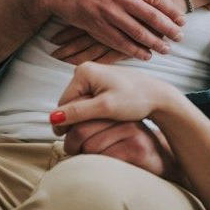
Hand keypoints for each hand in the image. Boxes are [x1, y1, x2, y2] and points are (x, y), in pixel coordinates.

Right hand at [36, 0, 183, 60]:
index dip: (171, 11)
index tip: (182, 20)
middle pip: (151, 17)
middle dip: (168, 29)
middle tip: (180, 38)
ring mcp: (108, 13)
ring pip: (137, 32)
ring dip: (154, 43)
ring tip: (166, 50)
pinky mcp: (97, 26)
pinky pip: (120, 42)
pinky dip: (134, 50)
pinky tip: (144, 55)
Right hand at [53, 62, 181, 129]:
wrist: (158, 96)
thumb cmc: (135, 100)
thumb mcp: (106, 108)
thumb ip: (78, 112)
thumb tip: (52, 119)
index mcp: (83, 72)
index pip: (63, 103)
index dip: (65, 123)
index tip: (73, 140)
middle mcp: (85, 70)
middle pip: (70, 103)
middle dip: (76, 119)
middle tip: (88, 136)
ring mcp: (93, 75)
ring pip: (79, 104)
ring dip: (84, 117)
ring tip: (98, 128)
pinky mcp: (101, 82)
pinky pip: (88, 101)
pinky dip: (93, 112)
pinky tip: (104, 121)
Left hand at [62, 118, 178, 178]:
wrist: (162, 161)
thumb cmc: (128, 147)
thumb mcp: (112, 130)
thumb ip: (91, 124)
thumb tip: (58, 123)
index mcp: (115, 110)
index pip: (82, 115)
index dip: (69, 128)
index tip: (67, 139)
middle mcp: (123, 118)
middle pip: (82, 131)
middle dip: (72, 145)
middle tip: (72, 151)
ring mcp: (131, 133)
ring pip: (90, 147)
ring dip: (85, 158)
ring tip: (91, 160)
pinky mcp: (136, 150)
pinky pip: (104, 160)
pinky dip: (99, 167)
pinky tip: (106, 167)